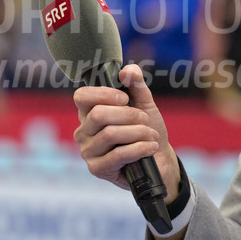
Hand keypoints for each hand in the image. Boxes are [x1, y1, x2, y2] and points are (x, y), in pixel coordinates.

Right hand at [72, 64, 179, 198]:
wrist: (158, 160)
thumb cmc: (147, 130)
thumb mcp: (144, 104)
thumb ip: (136, 85)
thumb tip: (127, 71)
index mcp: (89, 112)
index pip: (82, 97)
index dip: (104, 94)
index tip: (125, 98)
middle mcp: (83, 131)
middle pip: (98, 114)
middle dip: (129, 115)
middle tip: (144, 120)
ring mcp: (88, 151)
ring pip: (110, 134)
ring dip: (138, 132)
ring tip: (151, 135)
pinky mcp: (97, 169)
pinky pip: (118, 154)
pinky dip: (139, 148)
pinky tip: (150, 147)